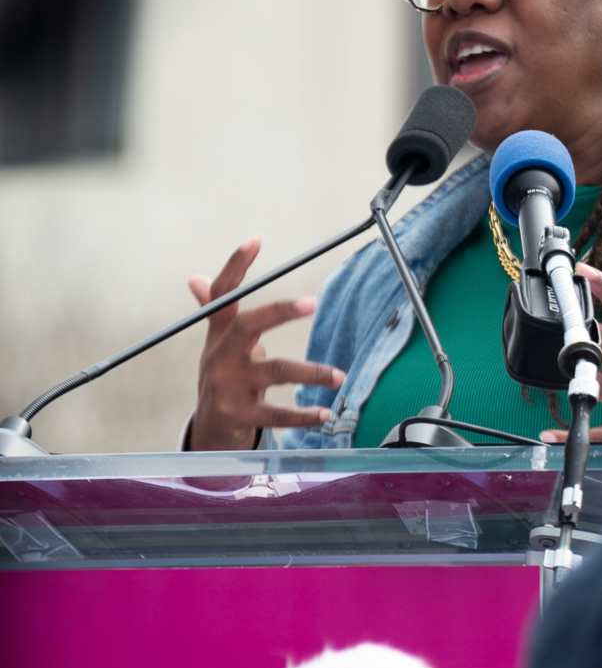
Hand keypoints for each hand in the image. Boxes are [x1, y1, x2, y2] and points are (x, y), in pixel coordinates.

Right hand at [187, 237, 343, 451]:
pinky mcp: (240, 414)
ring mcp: (229, 386)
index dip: (235, 266)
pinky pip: (277, 414)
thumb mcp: (218, 344)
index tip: (255, 240)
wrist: (210, 428)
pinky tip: (325, 415)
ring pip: (275, 371)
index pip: (222, 294)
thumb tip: (196, 278)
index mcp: (219, 334)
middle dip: (280, 311)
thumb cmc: (224, 375)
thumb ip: (214, 312)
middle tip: (313, 301)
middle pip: (249, 325)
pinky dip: (304, 414)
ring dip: (312, 373)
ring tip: (339, 376)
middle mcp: (220, 356)